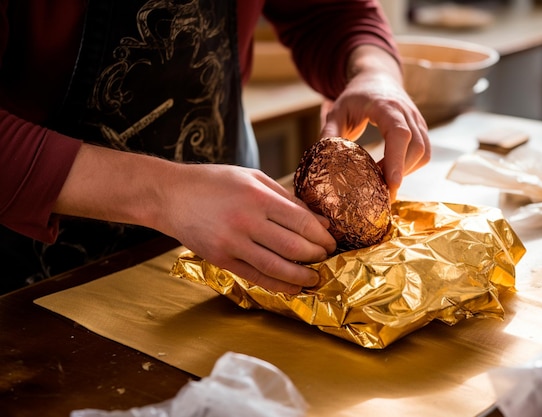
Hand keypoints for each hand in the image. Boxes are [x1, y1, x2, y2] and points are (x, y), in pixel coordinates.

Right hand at [54, 144, 335, 293]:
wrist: (169, 195)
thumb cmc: (214, 182)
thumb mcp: (253, 177)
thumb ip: (286, 198)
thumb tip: (318, 221)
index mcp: (258, 197)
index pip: (303, 222)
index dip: (322, 236)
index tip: (331, 241)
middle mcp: (246, 221)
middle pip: (294, 247)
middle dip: (317, 256)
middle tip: (327, 257)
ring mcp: (232, 243)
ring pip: (277, 268)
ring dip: (302, 276)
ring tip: (315, 277)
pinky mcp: (221, 259)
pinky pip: (256, 277)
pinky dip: (278, 285)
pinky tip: (292, 286)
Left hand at [320, 45, 430, 200]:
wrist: (377, 79)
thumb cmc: (356, 96)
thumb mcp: (336, 110)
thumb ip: (329, 132)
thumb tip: (323, 158)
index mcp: (386, 106)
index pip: (399, 134)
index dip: (397, 160)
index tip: (392, 184)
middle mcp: (407, 113)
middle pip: (416, 147)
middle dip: (400, 173)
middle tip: (380, 192)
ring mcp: (417, 121)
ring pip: (423, 153)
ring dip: (405, 171)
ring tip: (383, 182)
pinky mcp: (421, 129)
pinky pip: (424, 153)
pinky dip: (410, 167)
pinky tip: (390, 172)